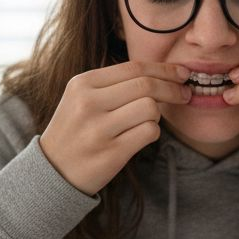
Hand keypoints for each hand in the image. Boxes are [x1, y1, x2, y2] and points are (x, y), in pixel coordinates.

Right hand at [40, 61, 190, 195]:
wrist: (52, 171)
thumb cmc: (75, 131)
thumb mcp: (81, 98)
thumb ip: (114, 84)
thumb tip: (162, 73)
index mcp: (83, 83)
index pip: (134, 67)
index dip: (164, 69)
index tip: (182, 73)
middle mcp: (89, 103)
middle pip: (146, 85)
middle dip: (172, 88)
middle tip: (185, 94)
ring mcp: (99, 129)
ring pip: (150, 109)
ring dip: (158, 114)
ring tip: (149, 120)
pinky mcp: (111, 153)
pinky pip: (149, 133)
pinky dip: (152, 132)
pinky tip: (142, 135)